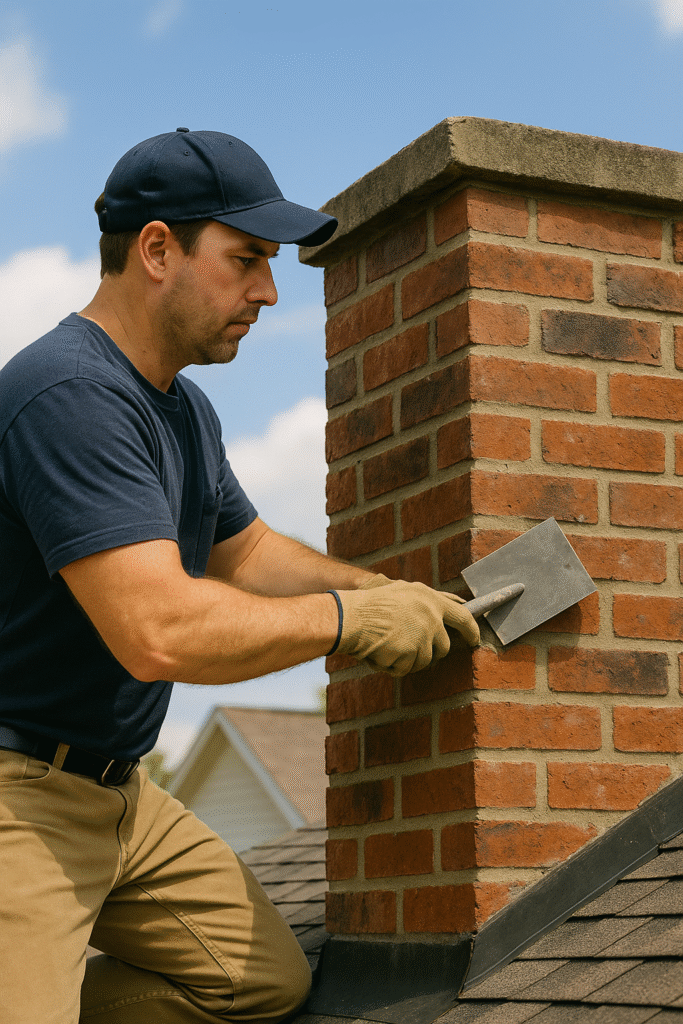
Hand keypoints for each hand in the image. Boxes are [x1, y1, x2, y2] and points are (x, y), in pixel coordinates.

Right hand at [335, 580, 479, 675]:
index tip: (475, 639)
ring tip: (385, 643)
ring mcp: (423, 634)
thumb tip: (445, 611)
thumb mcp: (401, 592)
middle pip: (443, 646)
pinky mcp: (412, 652)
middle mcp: (431, 615)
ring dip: (405, 659)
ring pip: (423, 660)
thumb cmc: (368, 605)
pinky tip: (378, 651)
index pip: (463, 616)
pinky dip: (391, 665)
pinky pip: (405, 669)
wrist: (348, 617)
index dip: (471, 630)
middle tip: (405, 647)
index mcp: (429, 598)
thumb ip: (424, 602)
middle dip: (428, 651)